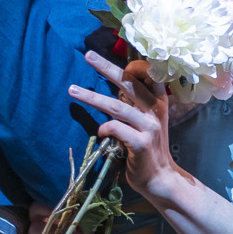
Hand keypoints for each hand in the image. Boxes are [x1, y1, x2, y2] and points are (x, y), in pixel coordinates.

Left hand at [69, 50, 182, 198]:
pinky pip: (116, 128)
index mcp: (158, 101)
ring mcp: (149, 127)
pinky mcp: (140, 143)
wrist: (160, 177)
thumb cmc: (148, 147)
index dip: (133, 65)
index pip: (148, 74)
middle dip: (106, 67)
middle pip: (129, 82)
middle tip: (87, 55)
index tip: (113, 62)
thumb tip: (116, 82)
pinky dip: (104, 128)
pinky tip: (100, 132)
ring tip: (72, 89)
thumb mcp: (146, 120)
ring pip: (117, 105)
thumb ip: (135, 102)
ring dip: (92, 97)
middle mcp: (155, 110)